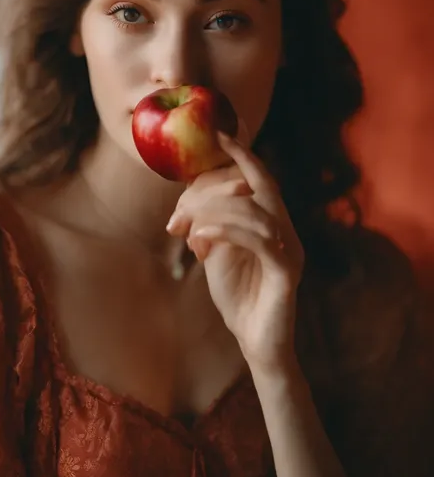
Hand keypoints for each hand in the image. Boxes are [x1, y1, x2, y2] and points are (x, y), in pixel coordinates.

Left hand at [166, 132, 304, 372]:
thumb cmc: (237, 295)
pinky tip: (201, 236)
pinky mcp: (287, 272)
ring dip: (215, 211)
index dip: (242, 154)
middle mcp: (286, 229)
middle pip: (260, 184)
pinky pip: (260, 239)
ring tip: (186, 226)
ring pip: (256, 210)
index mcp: (273, 221)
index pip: (260, 179)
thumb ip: (210, 225)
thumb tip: (190, 204)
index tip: (218, 133)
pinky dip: (228, 231)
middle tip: (185, 193)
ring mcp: (291, 249)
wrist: (256, 343)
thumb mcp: (217, 253)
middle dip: (225, 176)